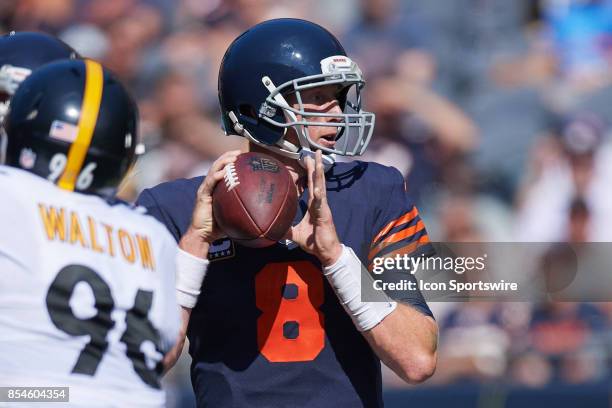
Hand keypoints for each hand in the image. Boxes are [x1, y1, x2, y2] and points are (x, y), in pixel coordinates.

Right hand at [180, 150, 240, 255]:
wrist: (203, 236)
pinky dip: (216, 176)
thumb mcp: (235, 216)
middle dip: (228, 156)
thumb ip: (245, 210)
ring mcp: (205, 189)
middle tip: (240, 152)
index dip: (232, 161)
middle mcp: (210, 186)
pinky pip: (209, 183)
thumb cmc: (219, 228)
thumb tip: (265, 213)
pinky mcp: (202, 195)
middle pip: (218, 165)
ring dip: (223, 162)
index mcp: (217, 188)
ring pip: (213, 170)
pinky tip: (223, 172)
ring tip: (233, 158)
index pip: (224, 170)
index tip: (244, 156)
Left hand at [286, 150, 341, 265]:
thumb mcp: (295, 235)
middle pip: (317, 181)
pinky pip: (321, 202)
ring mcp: (323, 208)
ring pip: (321, 187)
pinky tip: (316, 187)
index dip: (310, 173)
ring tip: (318, 161)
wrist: (326, 252)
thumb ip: (285, 230)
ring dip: (319, 174)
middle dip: (316, 166)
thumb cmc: (314, 243)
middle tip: (314, 152)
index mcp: (314, 206)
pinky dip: (319, 194)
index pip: (311, 185)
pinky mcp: (325, 215)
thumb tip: (271, 229)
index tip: (306, 160)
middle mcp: (320, 203)